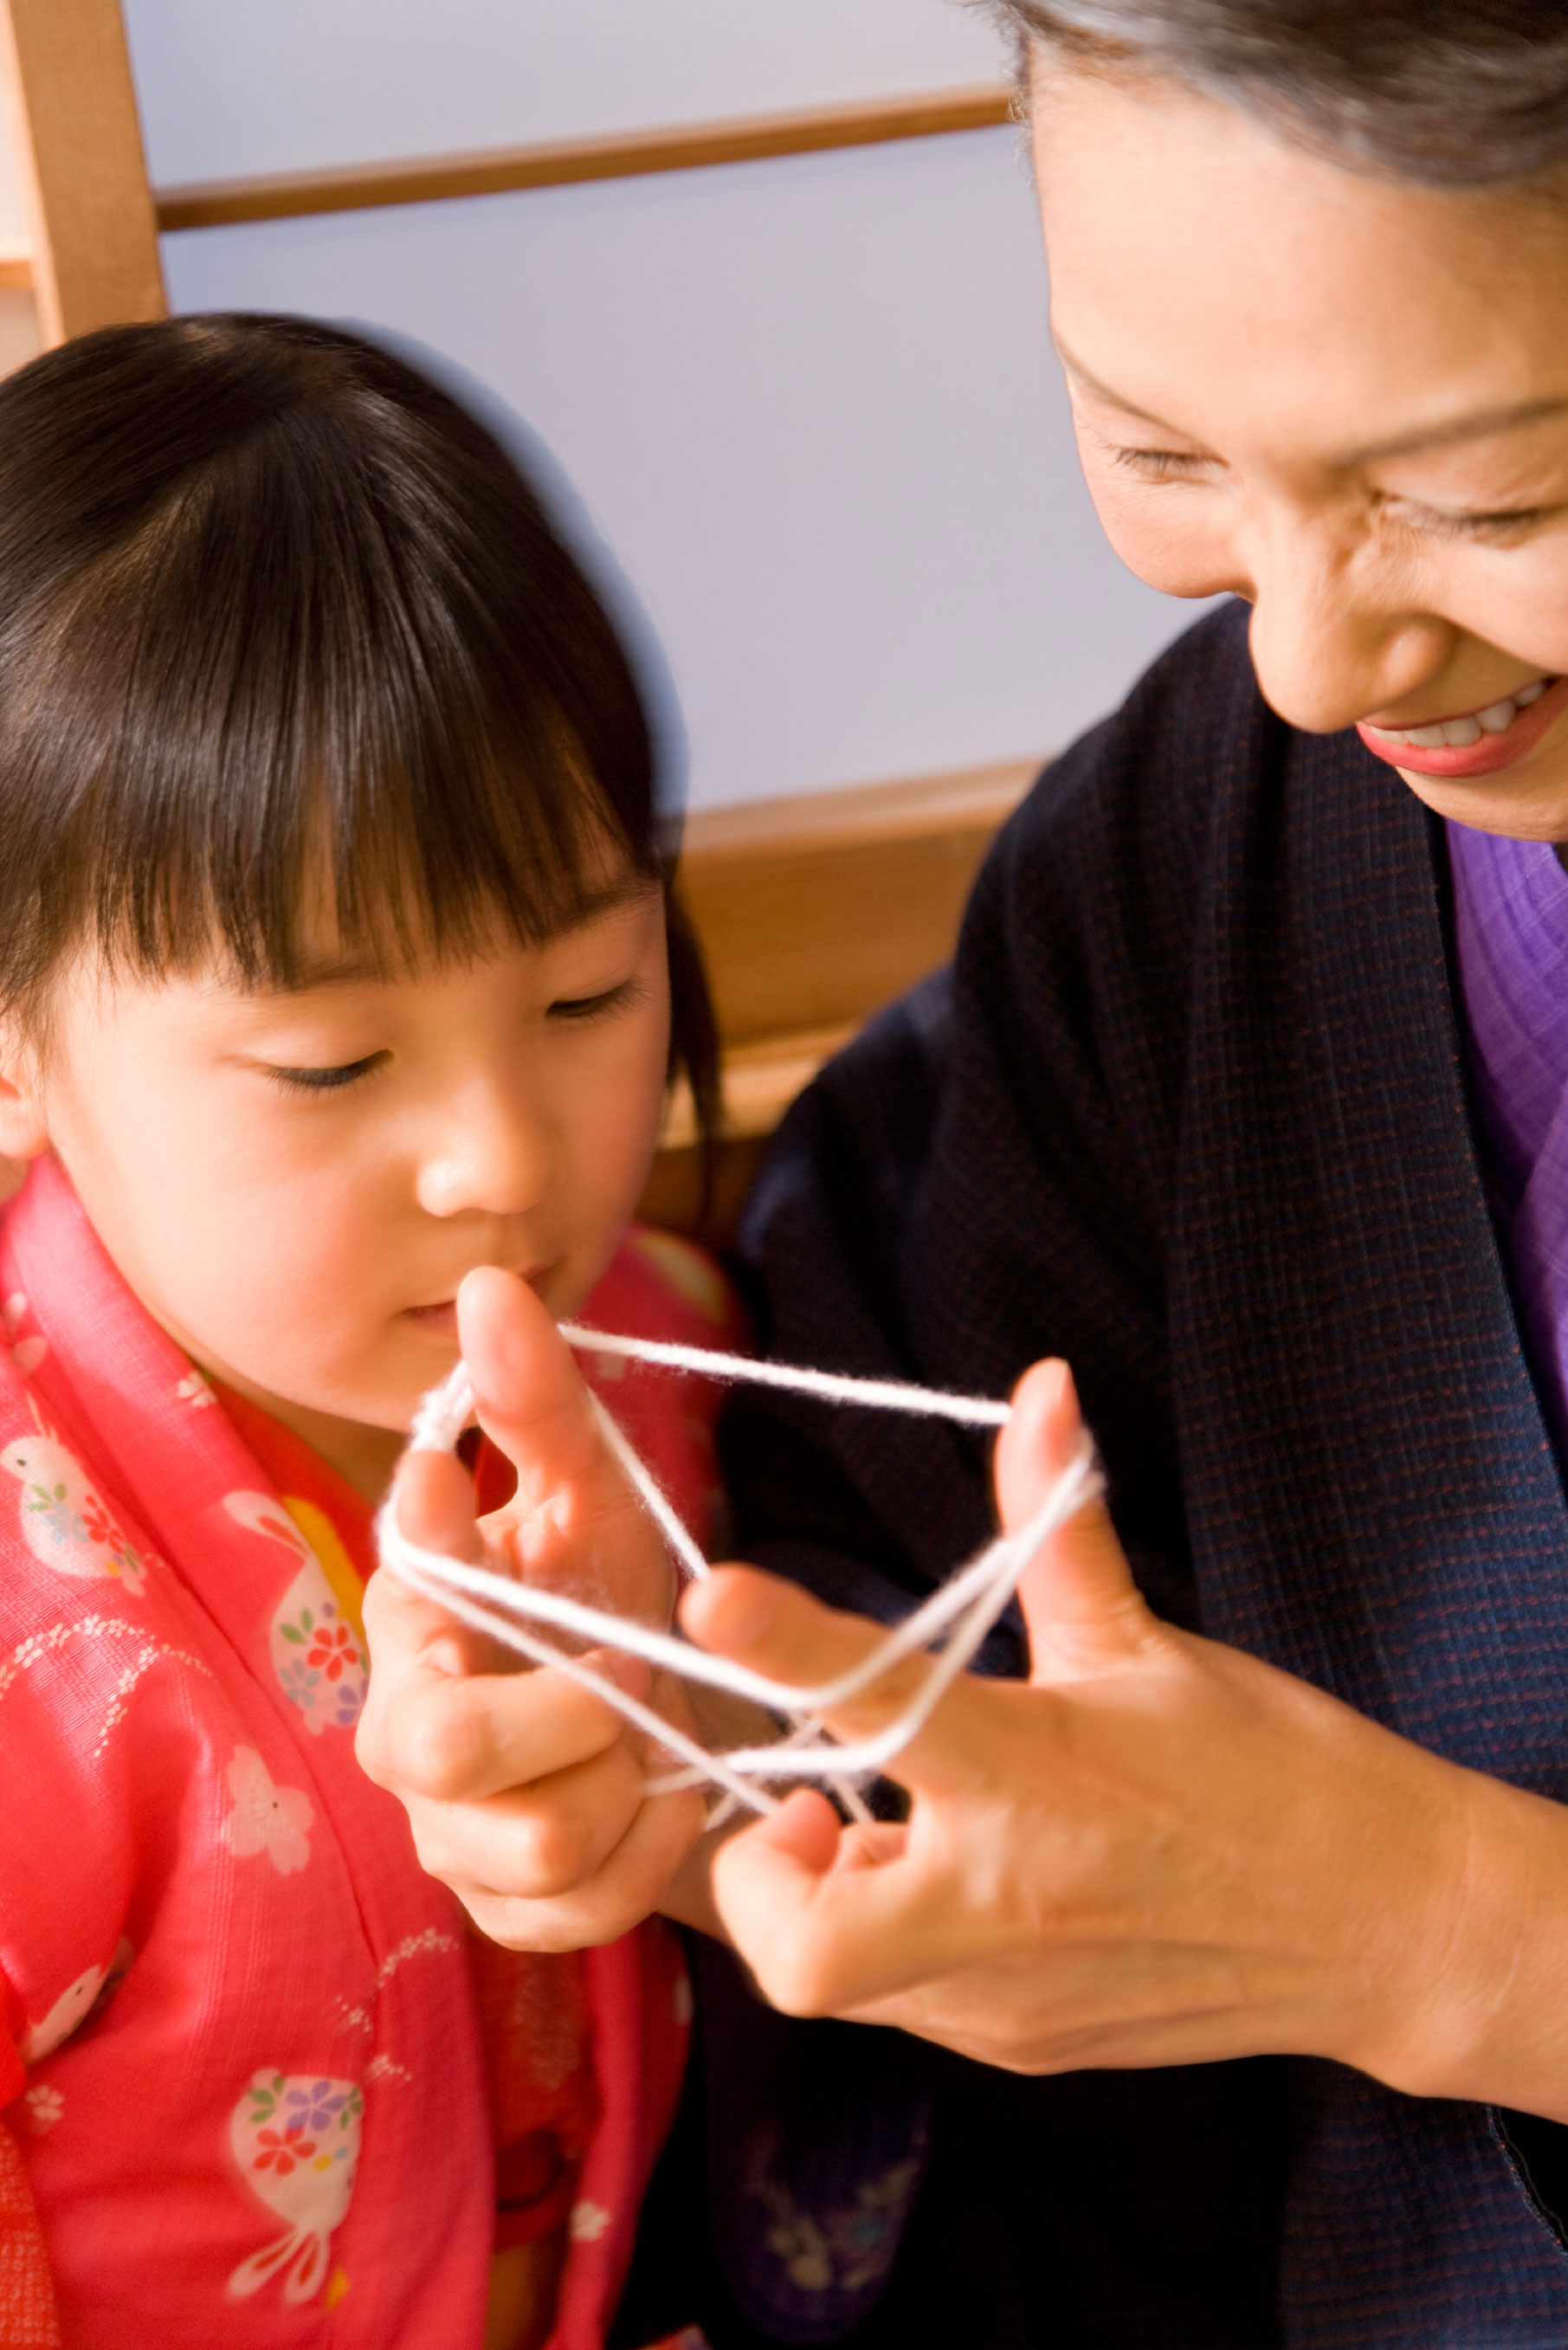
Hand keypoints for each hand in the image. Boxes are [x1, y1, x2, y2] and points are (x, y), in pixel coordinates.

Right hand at [356, 1266, 707, 1950]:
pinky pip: (580, 1916)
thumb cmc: (604, 1581)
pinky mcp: (502, 1907)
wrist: (664, 1699)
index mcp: (415, 1617)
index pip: (410, 1611)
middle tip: (631, 1671)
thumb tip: (489, 1282)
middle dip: (576, 1716)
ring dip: (625, 1786)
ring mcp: (447, 1831)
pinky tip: (663, 1801)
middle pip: (447, 1757)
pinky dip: (649, 1857)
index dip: (490, 1602)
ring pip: (533, 1848)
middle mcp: (404, 1730)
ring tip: (646, 1736)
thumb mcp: (589, 1485)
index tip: (565, 1576)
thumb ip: (537, 1399)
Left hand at [683, 1361, 1567, 2112]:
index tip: (714, 1599)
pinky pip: (905, 2002)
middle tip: (810, 1803)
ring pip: (843, 1980)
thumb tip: (1037, 1387)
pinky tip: (959, 1878)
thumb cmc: (1268, 1771)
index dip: (783, 1648)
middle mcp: (1003, 1908)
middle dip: (758, 1881)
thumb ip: (1056, 1527)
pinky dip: (893, 1936)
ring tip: (904, 1826)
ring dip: (833, 1900)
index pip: (878, 1703)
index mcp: (1032, 1776)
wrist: (1385, 1927)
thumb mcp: (1147, 1644)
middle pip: (801, 1951)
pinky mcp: (1020, 2048)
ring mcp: (1007, 2002)